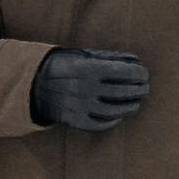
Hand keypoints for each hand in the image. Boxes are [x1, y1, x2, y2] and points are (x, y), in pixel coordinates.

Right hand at [27, 46, 151, 131]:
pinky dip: (113, 120)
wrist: (34, 84)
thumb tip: (136, 61)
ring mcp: (80, 106)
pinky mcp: (75, 120)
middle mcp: (85, 88)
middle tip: (144, 88)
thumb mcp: (83, 55)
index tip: (144, 74)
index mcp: (88, 69)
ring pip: (115, 110)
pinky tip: (119, 115)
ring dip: (130, 106)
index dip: (139, 73)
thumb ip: (110, 57)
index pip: (124, 72)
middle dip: (138, 90)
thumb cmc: (64, 65)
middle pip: (122, 92)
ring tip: (136, 102)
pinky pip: (100, 124)